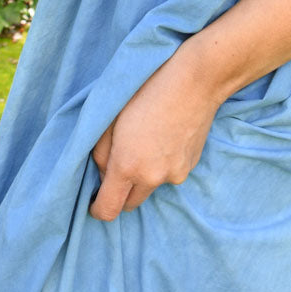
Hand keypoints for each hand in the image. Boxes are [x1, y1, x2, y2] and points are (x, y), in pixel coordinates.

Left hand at [88, 47, 221, 221]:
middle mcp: (152, 177)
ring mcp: (175, 174)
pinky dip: (163, 165)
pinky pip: (169, 175)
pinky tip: (165, 138)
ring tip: (147, 143)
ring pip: (150, 188)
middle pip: (130, 204)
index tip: (94, 200)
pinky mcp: (190, 166)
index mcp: (127, 165)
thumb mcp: (111, 118)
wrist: (196, 81)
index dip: (97, 209)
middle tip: (119, 164)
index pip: (108, 210)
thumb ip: (101, 153)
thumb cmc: (148, 91)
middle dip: (120, 192)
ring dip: (143, 177)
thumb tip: (103, 174)